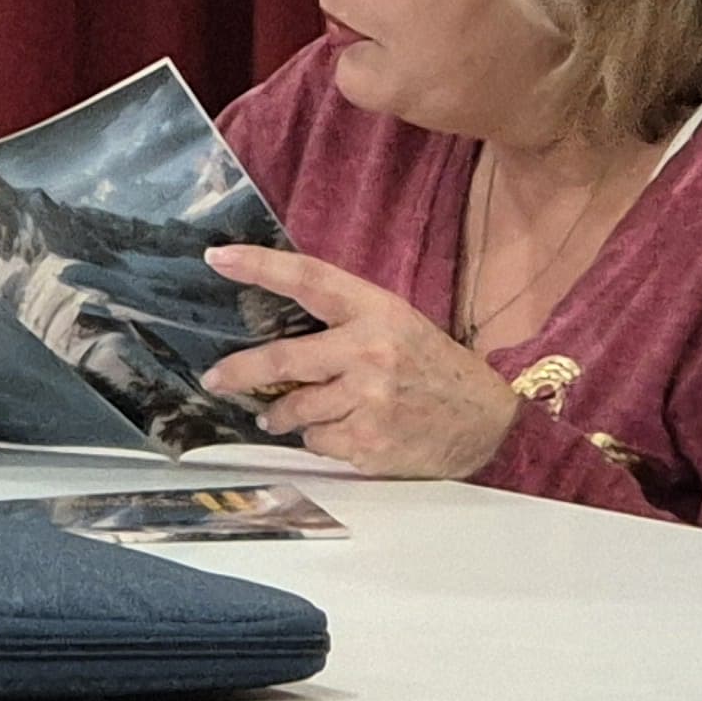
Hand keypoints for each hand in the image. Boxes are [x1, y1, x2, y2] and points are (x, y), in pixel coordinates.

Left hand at [198, 245, 522, 479]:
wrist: (485, 420)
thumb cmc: (432, 367)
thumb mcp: (396, 324)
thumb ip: (344, 322)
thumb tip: (273, 334)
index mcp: (376, 311)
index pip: (309, 279)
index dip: (261, 266)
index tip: (218, 258)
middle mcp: (370, 352)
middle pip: (284, 360)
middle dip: (240, 372)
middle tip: (215, 379)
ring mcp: (370, 400)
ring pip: (296, 409)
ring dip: (282, 415)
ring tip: (282, 415)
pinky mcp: (369, 442)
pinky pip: (317, 441)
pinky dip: (318, 438)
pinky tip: (343, 431)